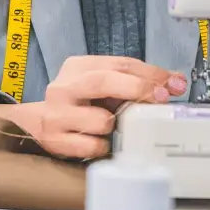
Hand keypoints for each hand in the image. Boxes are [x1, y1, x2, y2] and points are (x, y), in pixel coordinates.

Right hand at [7, 56, 187, 158]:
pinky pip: (93, 145)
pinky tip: (99, 142)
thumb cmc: (78, 104)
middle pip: (104, 81)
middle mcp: (64, 87)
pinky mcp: (55, 139)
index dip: (151, 73)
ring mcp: (57, 114)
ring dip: (116, 126)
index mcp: (78, 67)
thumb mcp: (102, 86)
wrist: (35, 125)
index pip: (120, 64)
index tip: (173, 83)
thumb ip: (134, 82)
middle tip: (161, 98)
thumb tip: (174, 84)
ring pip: (101, 120)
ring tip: (112, 127)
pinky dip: (103, 146)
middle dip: (138, 89)